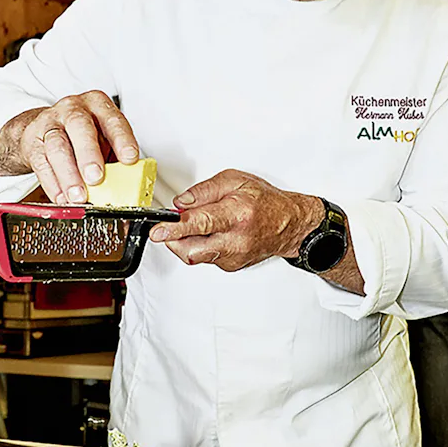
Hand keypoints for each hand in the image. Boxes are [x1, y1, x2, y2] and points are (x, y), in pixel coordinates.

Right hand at [16, 91, 137, 203]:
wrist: (41, 129)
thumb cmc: (81, 136)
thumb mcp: (103, 139)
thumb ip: (114, 157)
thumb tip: (127, 184)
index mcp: (97, 105)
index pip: (112, 119)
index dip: (122, 139)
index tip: (130, 159)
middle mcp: (73, 109)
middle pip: (79, 127)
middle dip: (89, 154)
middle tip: (96, 178)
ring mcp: (49, 123)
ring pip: (57, 147)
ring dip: (69, 175)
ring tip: (78, 196)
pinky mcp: (32, 141)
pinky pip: (41, 163)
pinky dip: (53, 184)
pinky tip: (62, 197)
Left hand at [149, 169, 323, 271]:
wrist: (289, 224)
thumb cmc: (265, 201)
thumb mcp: (235, 181)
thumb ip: (204, 190)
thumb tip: (180, 203)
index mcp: (237, 214)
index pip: (200, 223)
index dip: (175, 228)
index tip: (158, 231)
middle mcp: (236, 239)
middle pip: (192, 250)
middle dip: (173, 239)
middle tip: (166, 228)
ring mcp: (234, 256)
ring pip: (195, 256)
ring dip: (186, 242)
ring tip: (194, 226)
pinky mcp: (231, 266)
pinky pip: (205, 258)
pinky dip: (200, 246)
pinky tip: (211, 234)